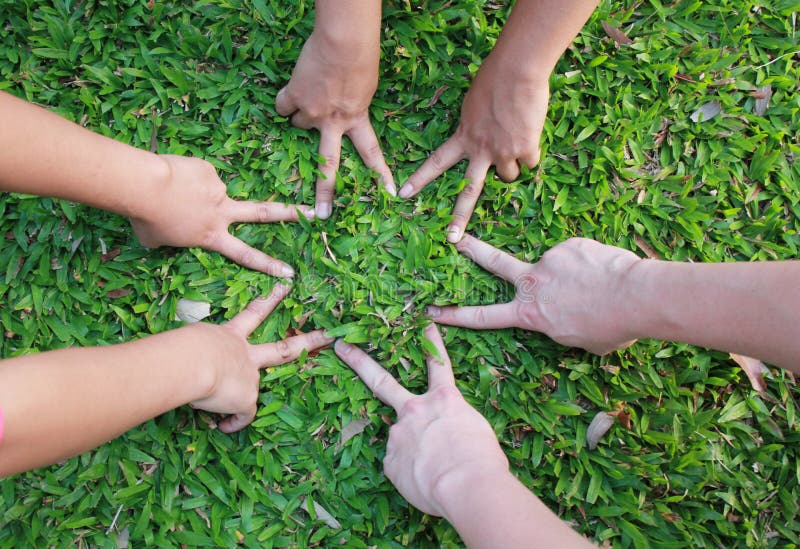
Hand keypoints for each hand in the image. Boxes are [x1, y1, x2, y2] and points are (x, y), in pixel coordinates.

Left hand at [130, 155, 312, 277]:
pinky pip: (197, 173)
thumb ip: (169, 240)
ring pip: (210, 190)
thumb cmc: (147, 219)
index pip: (246, 255)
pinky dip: (185, 176)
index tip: (289, 273)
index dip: (268, 265)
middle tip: (313, 211)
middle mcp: (222, 213)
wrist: (146, 187)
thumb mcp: (156, 241)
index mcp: (211, 236)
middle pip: (263, 214)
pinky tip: (171, 177)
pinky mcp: (208, 169)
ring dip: (194, 190)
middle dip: (290, 213)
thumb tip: (166, 236)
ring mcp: (218, 189)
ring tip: (170, 189)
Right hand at [191, 283, 332, 431]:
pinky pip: (243, 416)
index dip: (270, 300)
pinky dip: (233, 422)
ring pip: (255, 390)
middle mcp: (246, 355)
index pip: (253, 313)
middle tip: (329, 335)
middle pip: (284, 349)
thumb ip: (193, 347)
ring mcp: (251, 377)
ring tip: (222, 403)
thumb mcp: (188, 340)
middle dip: (310, 341)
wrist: (191, 362)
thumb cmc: (180, 347)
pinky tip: (223, 426)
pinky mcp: (247, 399)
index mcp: (230, 336)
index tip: (285, 286)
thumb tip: (179, 361)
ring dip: (240, 400)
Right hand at [275, 31, 394, 218]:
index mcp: (357, 119)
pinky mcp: (294, 97)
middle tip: (323, 215)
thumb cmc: (361, 56)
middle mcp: (334, 123)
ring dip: (300, 115)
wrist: (342, 42)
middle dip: (325, 193)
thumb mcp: (365, 87)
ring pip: (297, 124)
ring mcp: (311, 112)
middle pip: (327, 165)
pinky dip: (285, 99)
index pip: (372, 152)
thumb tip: (342, 108)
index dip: (381, 175)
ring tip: (308, 97)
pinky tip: (292, 88)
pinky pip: (282, 104)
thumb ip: (354, 104)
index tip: (392, 195)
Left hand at [334, 324, 507, 515]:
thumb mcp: (476, 432)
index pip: (438, 364)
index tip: (424, 323)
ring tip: (430, 468)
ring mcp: (398, 433)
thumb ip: (454, 425)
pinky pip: (399, 465)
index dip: (431, 343)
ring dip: (411, 449)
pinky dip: (410, 473)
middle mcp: (415, 409)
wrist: (465, 484)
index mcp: (444, 400)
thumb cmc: (481, 460)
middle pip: (382, 380)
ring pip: (399, 437)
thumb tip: (445, 436)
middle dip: (359, 361)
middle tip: (340, 346)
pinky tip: (424, 481)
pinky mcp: (389, 460)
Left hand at [399, 56, 548, 242]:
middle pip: (468, 191)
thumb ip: (473, 127)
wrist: (516, 71)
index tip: (403, 195)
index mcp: (463, 137)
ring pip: (509, 177)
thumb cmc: (494, 79)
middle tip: (452, 238)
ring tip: (516, 144)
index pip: (436, 162)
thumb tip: (479, 137)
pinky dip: (532, 152)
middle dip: (459, 218)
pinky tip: (531, 132)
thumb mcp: (473, 105)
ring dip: (513, 167)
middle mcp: (480, 150)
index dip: (420, 179)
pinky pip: (531, 161)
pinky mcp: (525, 149)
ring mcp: (502, 153)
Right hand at [428, 235, 642, 354]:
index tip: (433, 311)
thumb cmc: (611, 327)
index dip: (455, 316)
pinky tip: (607, 273)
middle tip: (456, 238)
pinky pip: (579, 255)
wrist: (636, 297)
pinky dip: (591, 264)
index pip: (484, 317)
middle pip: (493, 262)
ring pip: (558, 267)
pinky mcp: (570, 244)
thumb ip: (561, 327)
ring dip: (575, 275)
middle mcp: (533, 283)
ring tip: (602, 286)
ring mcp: (550, 259)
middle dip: (472, 250)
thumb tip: (563, 319)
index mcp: (531, 313)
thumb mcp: (578, 341)